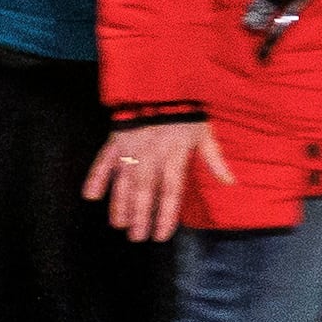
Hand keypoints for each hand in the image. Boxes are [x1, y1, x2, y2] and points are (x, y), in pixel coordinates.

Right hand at [87, 119, 228, 243]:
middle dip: (140, 216)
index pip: (170, 191)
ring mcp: (132, 148)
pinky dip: (96, 176)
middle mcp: (152, 155)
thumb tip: (230, 182)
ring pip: (124, 181)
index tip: (161, 235)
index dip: (166, 215)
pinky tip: (90, 195)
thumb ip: (214, 159)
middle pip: (145, 191)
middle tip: (136, 237)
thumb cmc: (185, 111)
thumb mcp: (204, 133)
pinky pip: (104, 160)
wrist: (162, 84)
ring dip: (120, 203)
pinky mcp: (117, 139)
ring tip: (118, 224)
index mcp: (174, 156)